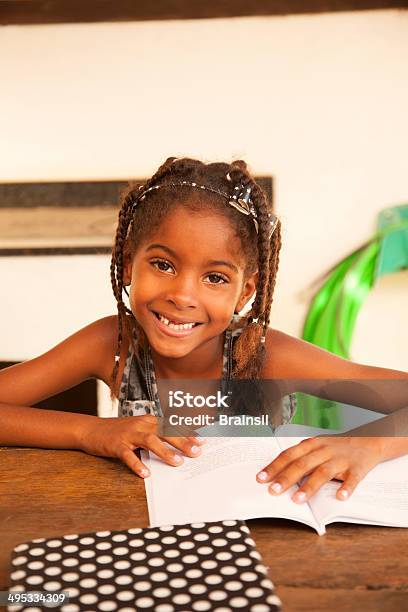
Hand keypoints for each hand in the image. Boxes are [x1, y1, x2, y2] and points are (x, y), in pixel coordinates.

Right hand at [78, 414, 204, 478]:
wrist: (91, 429)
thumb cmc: (119, 432)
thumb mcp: (139, 430)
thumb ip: (156, 436)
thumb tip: (177, 449)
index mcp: (149, 420)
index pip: (172, 426)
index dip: (188, 433)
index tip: (203, 441)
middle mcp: (141, 424)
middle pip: (166, 432)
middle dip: (183, 442)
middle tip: (197, 453)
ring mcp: (129, 434)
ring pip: (150, 441)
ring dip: (166, 452)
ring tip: (178, 463)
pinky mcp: (116, 445)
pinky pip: (128, 456)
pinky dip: (138, 465)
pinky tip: (146, 474)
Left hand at [256, 436, 382, 502]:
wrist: (369, 441)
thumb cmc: (337, 447)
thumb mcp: (317, 447)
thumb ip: (302, 459)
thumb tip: (279, 477)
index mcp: (312, 445)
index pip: (289, 455)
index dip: (274, 466)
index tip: (260, 478)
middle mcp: (324, 451)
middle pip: (302, 464)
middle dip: (286, 478)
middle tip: (273, 491)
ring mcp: (340, 460)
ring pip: (323, 473)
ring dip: (309, 486)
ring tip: (297, 499)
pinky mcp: (357, 469)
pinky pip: (352, 479)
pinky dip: (346, 488)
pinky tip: (340, 497)